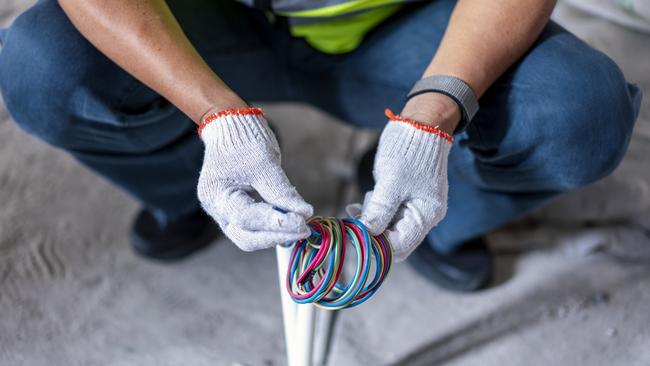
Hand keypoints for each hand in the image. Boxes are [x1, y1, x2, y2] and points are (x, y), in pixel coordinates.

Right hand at [197, 107, 312, 250]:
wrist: (232, 127)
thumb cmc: (243, 140)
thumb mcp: (264, 162)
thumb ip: (281, 191)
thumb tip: (303, 213)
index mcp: (216, 194)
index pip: (247, 218)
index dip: (275, 222)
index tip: (301, 221)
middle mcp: (217, 209)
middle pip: (246, 237)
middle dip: (276, 235)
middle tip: (303, 229)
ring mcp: (225, 213)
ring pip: (250, 238)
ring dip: (276, 235)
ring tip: (300, 227)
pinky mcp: (238, 213)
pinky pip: (255, 229)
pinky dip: (273, 228)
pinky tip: (291, 222)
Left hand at [352, 99, 455, 260]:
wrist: (421, 124)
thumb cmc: (409, 150)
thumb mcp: (391, 181)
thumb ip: (380, 209)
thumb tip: (367, 233)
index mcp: (426, 215)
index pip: (400, 245)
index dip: (376, 246)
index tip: (353, 239)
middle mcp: (423, 216)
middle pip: (394, 240)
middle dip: (371, 235)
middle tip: (349, 227)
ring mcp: (413, 208)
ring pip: (388, 228)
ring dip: (369, 223)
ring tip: (355, 209)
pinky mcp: (404, 199)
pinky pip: (386, 214)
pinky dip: (372, 212)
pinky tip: (357, 206)